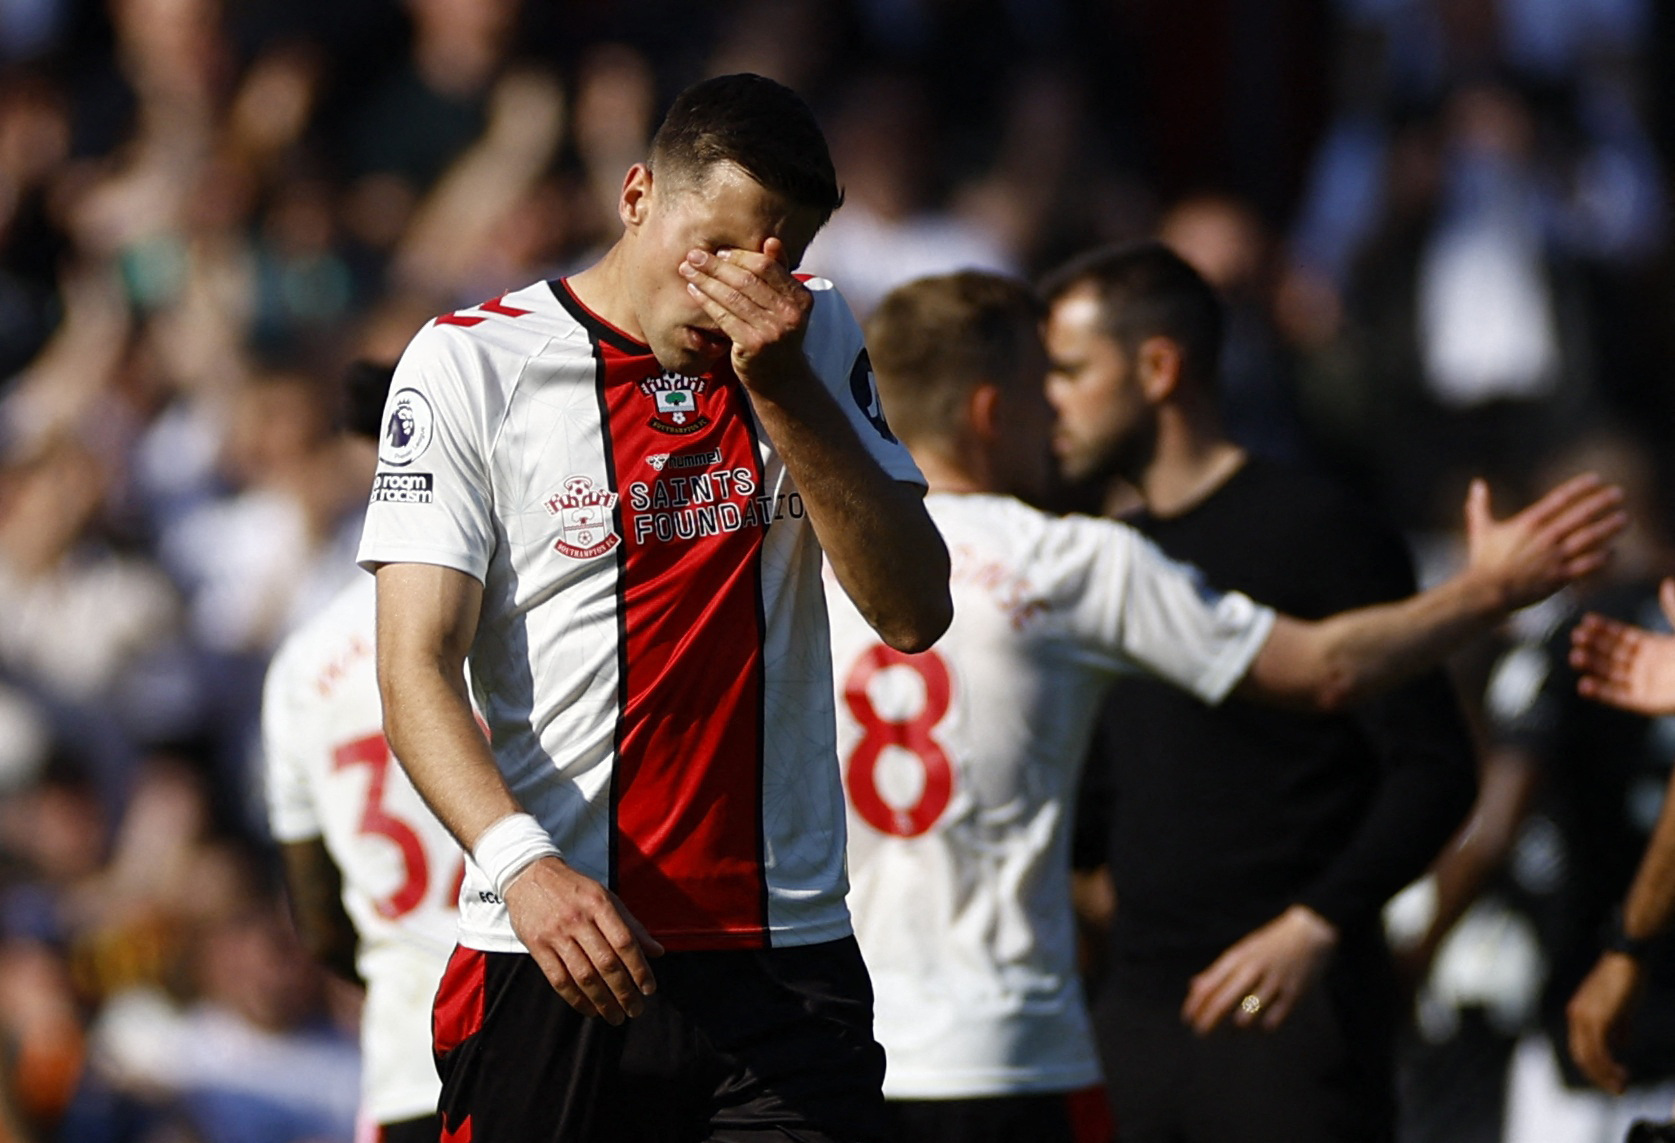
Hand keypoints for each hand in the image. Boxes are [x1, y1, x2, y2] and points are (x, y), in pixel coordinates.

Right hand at [503, 856, 663, 1023]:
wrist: (528, 875)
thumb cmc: (574, 888)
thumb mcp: (606, 897)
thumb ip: (632, 925)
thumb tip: (657, 952)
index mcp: (599, 904)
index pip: (625, 942)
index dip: (639, 969)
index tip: (649, 989)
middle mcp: (578, 919)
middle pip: (606, 963)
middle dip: (624, 991)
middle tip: (635, 1010)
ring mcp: (556, 934)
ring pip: (583, 975)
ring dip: (602, 1001)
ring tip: (615, 1016)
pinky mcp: (537, 946)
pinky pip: (558, 979)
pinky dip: (575, 999)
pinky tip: (589, 1010)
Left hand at [679, 239, 812, 391]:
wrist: (781, 378)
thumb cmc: (779, 335)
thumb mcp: (786, 305)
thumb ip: (779, 274)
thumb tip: (771, 242)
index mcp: (801, 297)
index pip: (766, 267)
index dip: (739, 256)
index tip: (719, 252)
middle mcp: (790, 314)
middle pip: (746, 279)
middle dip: (716, 265)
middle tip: (694, 255)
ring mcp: (772, 330)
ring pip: (732, 297)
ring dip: (706, 280)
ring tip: (687, 270)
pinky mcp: (753, 345)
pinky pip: (724, 316)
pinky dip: (706, 301)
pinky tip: (694, 291)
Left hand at [1182, 905, 1337, 1034]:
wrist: (1309, 933)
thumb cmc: (1269, 945)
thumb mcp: (1241, 951)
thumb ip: (1218, 971)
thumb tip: (1193, 988)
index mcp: (1237, 958)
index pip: (1208, 985)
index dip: (1194, 1005)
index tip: (1187, 1019)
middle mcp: (1252, 970)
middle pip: (1223, 1002)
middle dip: (1208, 1022)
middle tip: (1200, 1033)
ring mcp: (1273, 982)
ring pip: (1246, 1015)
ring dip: (1235, 1028)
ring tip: (1231, 1031)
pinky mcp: (1293, 994)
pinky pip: (1273, 1020)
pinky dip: (1263, 1027)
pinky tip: (1260, 1026)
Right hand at [1463, 475, 1625, 611]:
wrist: (1487, 592)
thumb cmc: (1482, 561)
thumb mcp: (1481, 529)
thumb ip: (1480, 505)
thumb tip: (1477, 484)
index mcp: (1529, 522)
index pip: (1560, 498)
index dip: (1580, 487)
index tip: (1596, 479)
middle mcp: (1546, 536)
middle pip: (1581, 514)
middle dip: (1602, 502)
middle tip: (1619, 493)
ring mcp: (1555, 557)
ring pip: (1590, 538)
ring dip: (1609, 527)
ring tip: (1624, 519)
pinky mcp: (1560, 576)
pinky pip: (1587, 565)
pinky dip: (1602, 558)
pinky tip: (1613, 552)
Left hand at [1566, 951, 1643, 1093]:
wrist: (1628, 959)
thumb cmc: (1626, 980)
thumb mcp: (1620, 1008)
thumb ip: (1619, 1027)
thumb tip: (1622, 1045)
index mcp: (1578, 1013)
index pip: (1581, 1048)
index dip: (1595, 1067)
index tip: (1611, 1079)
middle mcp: (1576, 1016)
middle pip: (1582, 1056)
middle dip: (1599, 1077)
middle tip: (1617, 1089)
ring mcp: (1585, 1017)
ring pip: (1590, 1057)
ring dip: (1605, 1076)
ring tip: (1621, 1086)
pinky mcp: (1598, 1018)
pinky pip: (1599, 1051)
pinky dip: (1609, 1067)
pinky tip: (1621, 1074)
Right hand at [1572, 578, 1674, 715]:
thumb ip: (1674, 610)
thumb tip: (1666, 583)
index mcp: (1655, 647)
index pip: (1623, 636)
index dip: (1605, 629)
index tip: (1586, 620)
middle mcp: (1646, 665)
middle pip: (1614, 654)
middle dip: (1594, 645)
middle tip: (1577, 636)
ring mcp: (1645, 684)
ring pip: (1612, 673)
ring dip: (1593, 666)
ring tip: (1576, 656)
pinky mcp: (1645, 702)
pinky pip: (1619, 697)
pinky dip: (1601, 693)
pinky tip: (1584, 685)